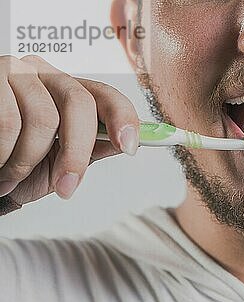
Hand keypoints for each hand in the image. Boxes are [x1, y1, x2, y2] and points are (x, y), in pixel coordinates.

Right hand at [0, 55, 139, 206]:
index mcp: (70, 91)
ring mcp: (16, 71)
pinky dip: (5, 153)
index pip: (107, 95)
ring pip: (43, 118)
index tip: (129, 147)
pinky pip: (8, 121)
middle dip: (76, 154)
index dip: (123, 119)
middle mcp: (45, 74)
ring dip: (28, 161)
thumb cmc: (16, 160)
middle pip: (79, 104)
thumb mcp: (59, 158)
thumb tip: (129, 144)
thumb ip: (94, 147)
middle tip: (66, 187)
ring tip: (13, 175)